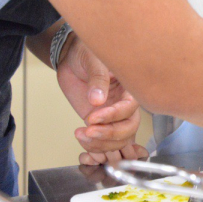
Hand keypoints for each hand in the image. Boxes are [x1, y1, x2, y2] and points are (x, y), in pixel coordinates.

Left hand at [57, 35, 149, 164]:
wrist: (73, 58)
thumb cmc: (87, 53)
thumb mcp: (93, 60)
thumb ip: (97, 79)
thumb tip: (98, 100)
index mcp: (129, 87)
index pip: (130, 108)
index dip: (112, 116)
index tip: (92, 116)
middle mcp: (124, 103)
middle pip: (129, 128)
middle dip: (110, 135)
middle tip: (89, 131)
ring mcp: (112, 115)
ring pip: (119, 140)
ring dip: (101, 145)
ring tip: (81, 135)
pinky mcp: (99, 123)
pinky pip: (105, 142)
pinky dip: (95, 149)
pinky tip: (82, 141)